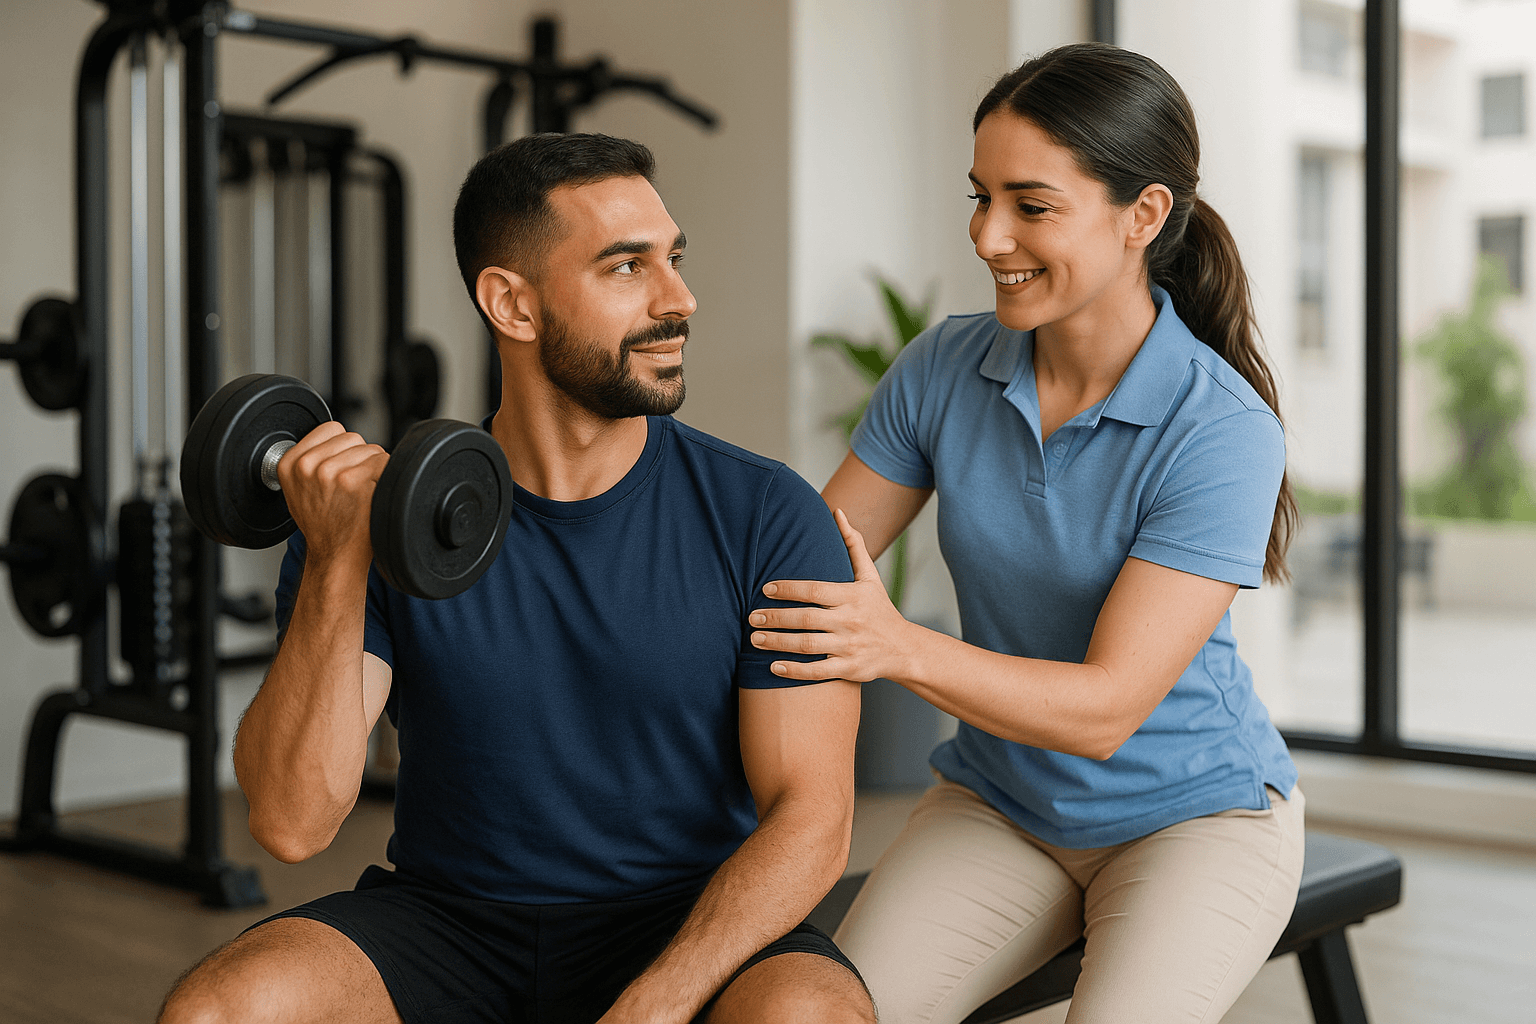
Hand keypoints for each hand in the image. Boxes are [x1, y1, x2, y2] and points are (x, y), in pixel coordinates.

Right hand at [275, 421, 388, 565]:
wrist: (334, 555)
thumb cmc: (323, 525)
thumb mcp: (300, 489)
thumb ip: (312, 460)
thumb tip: (339, 439)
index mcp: (290, 463)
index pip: (330, 429)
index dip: (343, 447)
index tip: (342, 467)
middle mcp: (307, 466)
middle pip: (354, 437)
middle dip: (360, 458)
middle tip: (353, 487)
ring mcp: (330, 472)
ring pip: (371, 449)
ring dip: (374, 469)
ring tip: (361, 493)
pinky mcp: (353, 481)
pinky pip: (384, 462)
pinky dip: (387, 476)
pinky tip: (372, 495)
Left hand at [750, 508, 916, 682]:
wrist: (904, 648)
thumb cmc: (879, 609)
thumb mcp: (870, 577)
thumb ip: (853, 544)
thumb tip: (837, 512)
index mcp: (853, 596)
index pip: (815, 590)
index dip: (788, 589)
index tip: (765, 588)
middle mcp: (851, 621)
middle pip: (806, 618)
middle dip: (775, 617)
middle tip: (751, 616)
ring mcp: (850, 647)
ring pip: (807, 645)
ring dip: (778, 643)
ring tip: (754, 638)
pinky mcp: (849, 669)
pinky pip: (817, 672)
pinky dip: (794, 671)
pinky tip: (773, 667)